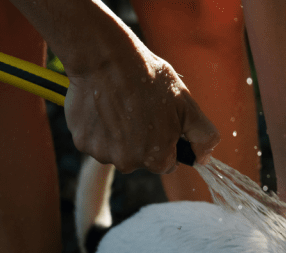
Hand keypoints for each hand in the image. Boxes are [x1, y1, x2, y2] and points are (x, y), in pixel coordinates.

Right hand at [63, 44, 218, 173]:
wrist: (105, 57)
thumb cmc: (149, 78)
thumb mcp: (187, 104)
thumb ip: (203, 137)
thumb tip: (204, 159)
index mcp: (157, 159)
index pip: (168, 163)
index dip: (168, 141)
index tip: (162, 120)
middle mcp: (129, 163)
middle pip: (141, 158)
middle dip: (144, 139)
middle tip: (141, 109)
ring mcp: (102, 154)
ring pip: (118, 150)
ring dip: (120, 134)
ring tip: (121, 105)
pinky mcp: (81, 142)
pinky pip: (96, 140)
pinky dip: (100, 127)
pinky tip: (103, 106)